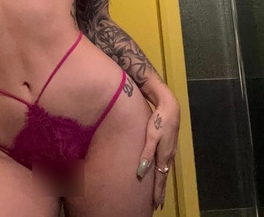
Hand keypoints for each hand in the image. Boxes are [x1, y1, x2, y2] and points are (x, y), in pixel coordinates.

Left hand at [136, 91, 179, 210]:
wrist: (170, 107)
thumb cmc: (159, 121)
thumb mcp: (151, 137)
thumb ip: (146, 154)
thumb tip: (141, 172)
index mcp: (164, 156)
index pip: (161, 179)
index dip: (158, 192)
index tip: (156, 205)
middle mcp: (169, 156)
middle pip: (164, 177)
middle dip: (161, 191)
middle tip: (157, 204)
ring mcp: (170, 150)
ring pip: (165, 170)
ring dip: (162, 182)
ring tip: (159, 192)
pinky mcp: (169, 144)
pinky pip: (165, 163)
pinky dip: (163, 172)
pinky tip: (161, 172)